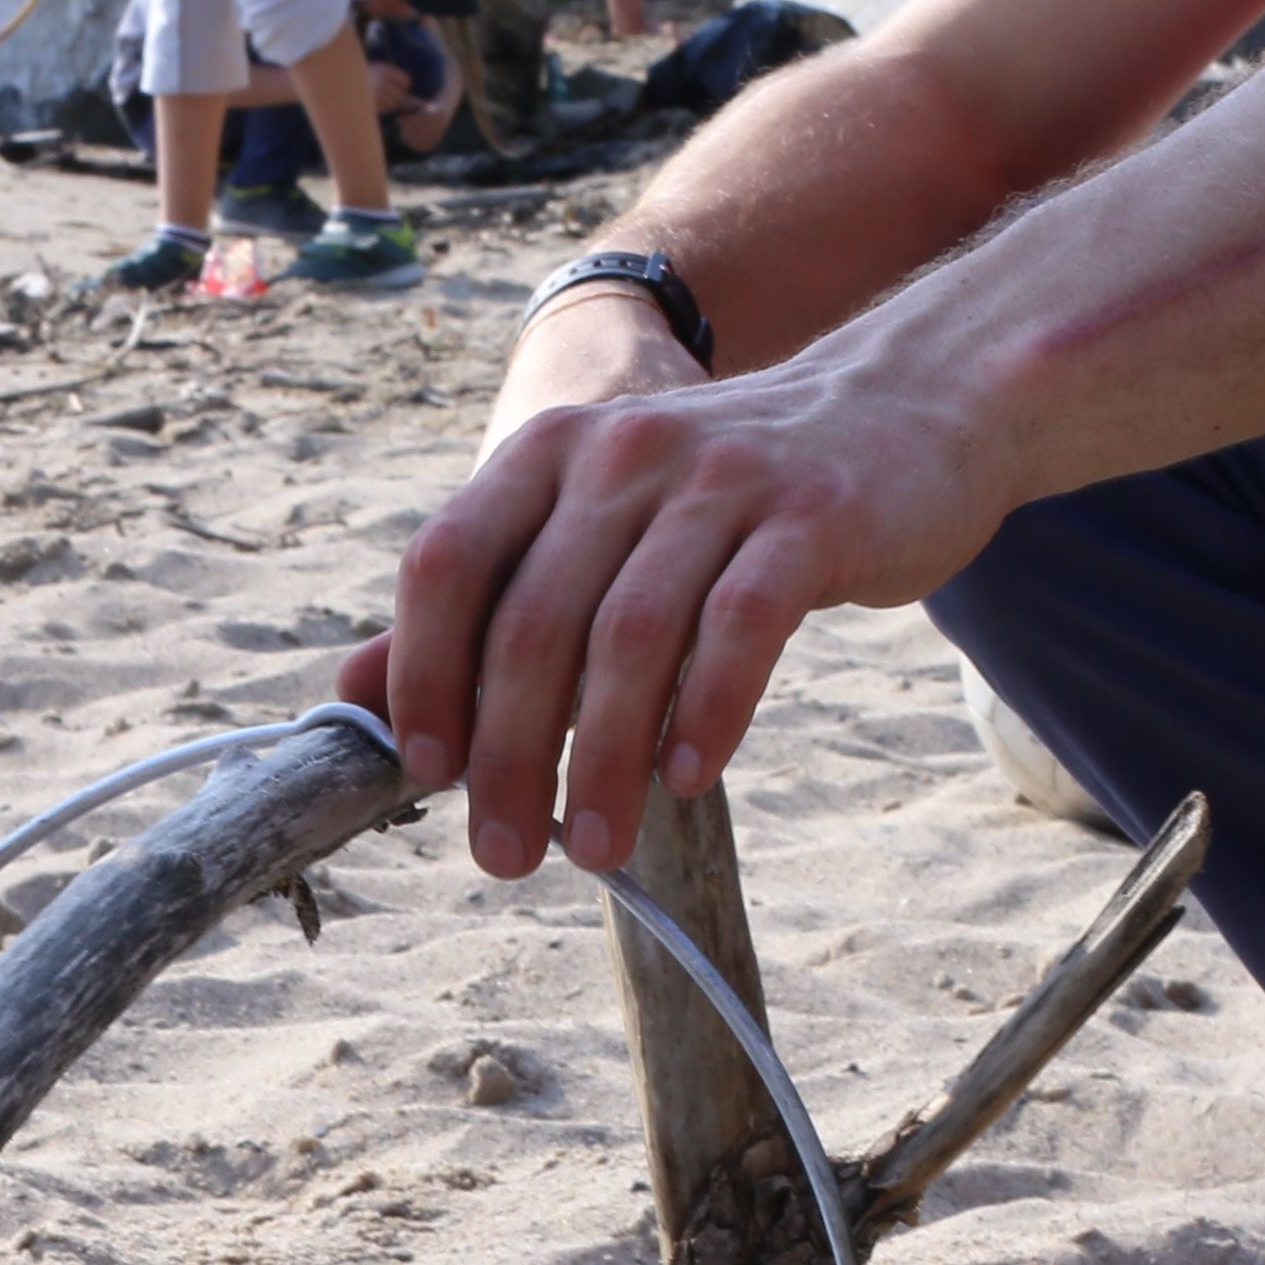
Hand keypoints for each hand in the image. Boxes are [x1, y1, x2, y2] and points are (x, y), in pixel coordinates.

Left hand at [354, 321, 1002, 879]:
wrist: (908, 410)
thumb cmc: (729, 501)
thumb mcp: (596, 525)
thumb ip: (485, 602)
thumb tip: (356, 698)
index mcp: (549, 451)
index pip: (448, 562)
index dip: (424, 675)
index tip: (426, 775)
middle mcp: (622, 452)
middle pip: (533, 619)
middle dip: (506, 754)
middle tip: (503, 854)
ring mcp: (721, 478)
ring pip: (631, 635)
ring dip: (598, 758)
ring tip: (592, 847)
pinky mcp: (813, 515)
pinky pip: (742, 625)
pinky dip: (706, 712)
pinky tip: (688, 779)